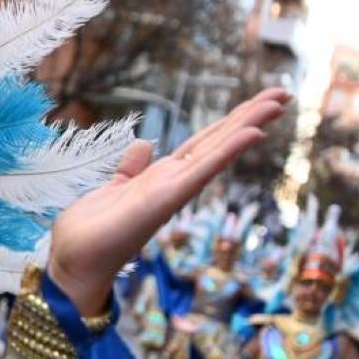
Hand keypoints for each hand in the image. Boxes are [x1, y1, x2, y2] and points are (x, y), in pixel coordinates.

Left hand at [47, 88, 289, 314]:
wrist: (75, 262)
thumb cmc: (90, 233)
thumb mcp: (112, 188)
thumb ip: (131, 168)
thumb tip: (144, 146)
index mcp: (162, 178)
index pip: (202, 144)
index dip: (228, 123)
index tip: (257, 103)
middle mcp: (174, 183)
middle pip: (216, 142)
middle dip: (248, 118)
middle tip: (283, 96)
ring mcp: (173, 191)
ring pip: (217, 151)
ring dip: (248, 126)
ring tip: (278, 103)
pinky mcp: (166, 198)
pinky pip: (202, 170)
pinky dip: (227, 151)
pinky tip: (252, 134)